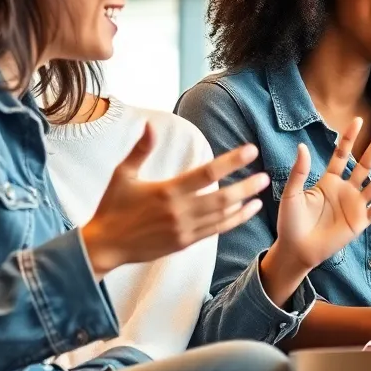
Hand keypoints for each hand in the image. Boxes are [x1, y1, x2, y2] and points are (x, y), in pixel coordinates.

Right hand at [82, 123, 267, 277]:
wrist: (105, 246)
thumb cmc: (112, 207)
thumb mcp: (123, 175)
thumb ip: (140, 150)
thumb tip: (150, 124)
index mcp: (167, 191)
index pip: (207, 173)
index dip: (232, 161)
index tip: (250, 151)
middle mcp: (179, 211)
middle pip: (223, 197)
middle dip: (246, 186)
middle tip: (265, 175)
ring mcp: (184, 230)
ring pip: (222, 216)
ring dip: (244, 204)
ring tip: (261, 193)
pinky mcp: (185, 243)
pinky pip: (215, 231)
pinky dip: (233, 221)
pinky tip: (245, 211)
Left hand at [261, 118, 370, 303]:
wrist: (296, 250)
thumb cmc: (290, 223)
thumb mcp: (292, 194)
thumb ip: (299, 171)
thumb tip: (302, 146)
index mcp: (328, 181)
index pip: (342, 155)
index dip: (349, 138)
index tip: (357, 120)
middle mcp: (345, 190)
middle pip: (365, 165)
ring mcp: (355, 205)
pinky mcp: (362, 220)